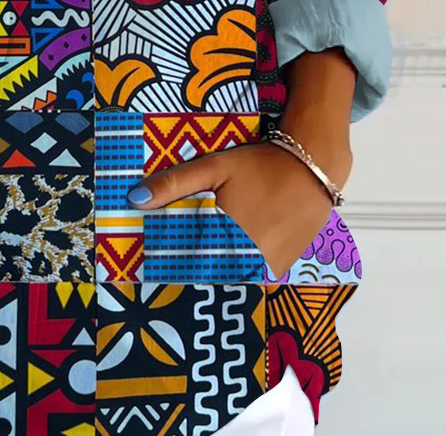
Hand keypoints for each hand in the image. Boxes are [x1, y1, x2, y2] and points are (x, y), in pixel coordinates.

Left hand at [128, 138, 351, 278]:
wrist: (311, 168)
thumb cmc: (259, 166)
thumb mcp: (214, 167)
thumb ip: (175, 184)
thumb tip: (135, 199)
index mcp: (222, 240)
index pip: (184, 265)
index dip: (167, 262)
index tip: (152, 262)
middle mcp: (244, 262)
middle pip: (206, 273)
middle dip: (191, 265)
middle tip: (174, 255)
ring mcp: (264, 271)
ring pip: (228, 278)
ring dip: (215, 268)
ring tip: (205, 251)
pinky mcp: (278, 271)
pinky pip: (249, 277)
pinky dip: (237, 267)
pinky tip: (230, 251)